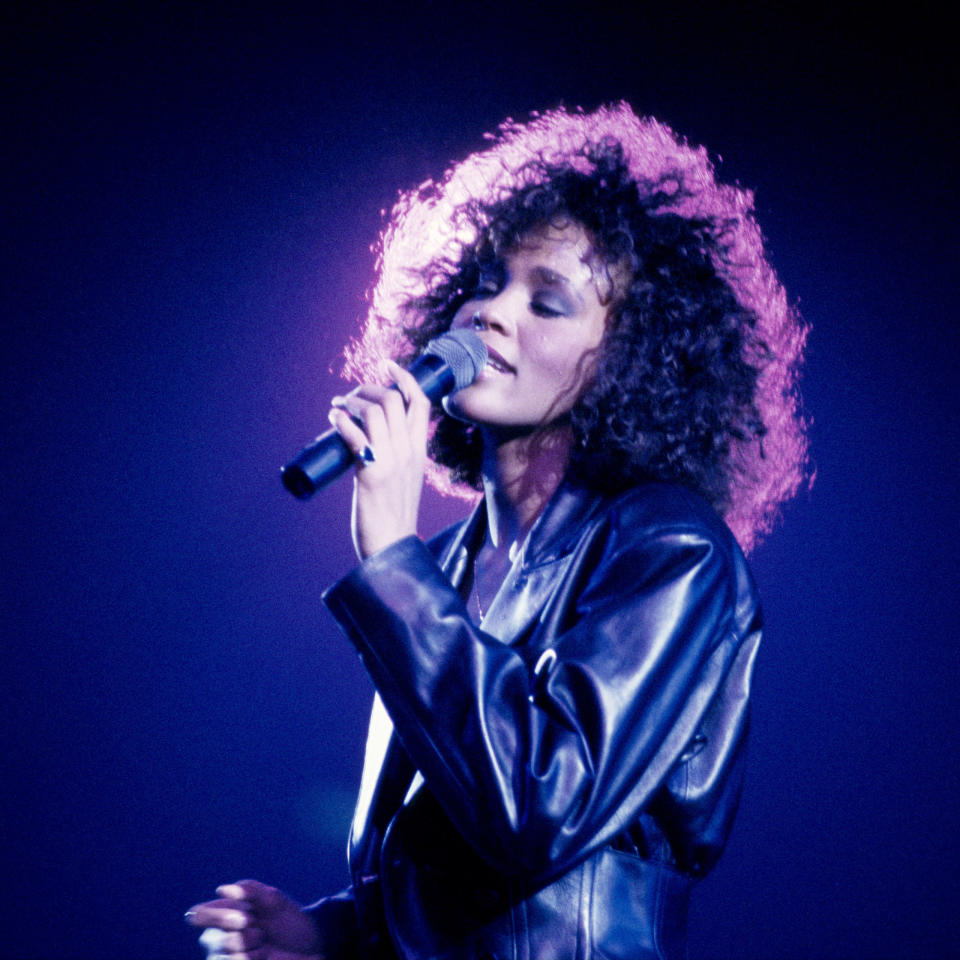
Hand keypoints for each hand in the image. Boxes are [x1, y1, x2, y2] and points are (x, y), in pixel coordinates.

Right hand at [185, 879, 321, 959]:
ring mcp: (221, 956)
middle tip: (261, 931)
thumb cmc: (285, 919)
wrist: (305, 945)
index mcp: (221, 913)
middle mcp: (215, 937)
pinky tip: (263, 955)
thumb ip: (250, 890)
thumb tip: (221, 889)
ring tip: (263, 944)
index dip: (218, 917)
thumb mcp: (273, 900)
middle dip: (243, 935)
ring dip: (249, 950)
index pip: (198, 915)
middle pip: (211, 939)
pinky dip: (251, 959)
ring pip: (222, 956)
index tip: (245, 916)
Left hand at [327, 360, 430, 559]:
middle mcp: (409, 452)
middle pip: (394, 400)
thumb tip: (368, 436)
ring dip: (350, 401)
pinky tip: (333, 419)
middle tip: (349, 396)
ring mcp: (391, 461)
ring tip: (337, 407)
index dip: (405, 378)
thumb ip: (396, 456)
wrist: (391, 547)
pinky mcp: (371, 473)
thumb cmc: (393, 515)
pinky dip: (341, 420)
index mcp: (419, 451)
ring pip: (374, 411)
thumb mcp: (405, 478)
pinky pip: (356, 435)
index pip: (421, 403)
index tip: (388, 365)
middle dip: (367, 389)